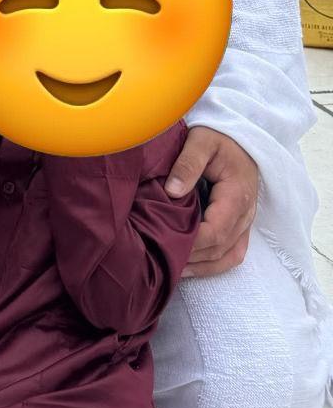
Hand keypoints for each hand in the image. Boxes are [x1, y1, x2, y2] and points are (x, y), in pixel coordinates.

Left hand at [166, 126, 258, 277]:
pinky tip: (192, 266)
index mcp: (237, 195)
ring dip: (202, 266)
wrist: (240, 137)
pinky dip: (214, 265)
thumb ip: (187, 164)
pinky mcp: (241, 224)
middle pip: (220, 248)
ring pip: (228, 256)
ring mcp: (246, 222)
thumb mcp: (201, 141)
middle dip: (192, 258)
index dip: (192, 242)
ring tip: (173, 269)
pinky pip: (233, 253)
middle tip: (161, 259)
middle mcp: (245, 214)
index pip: (216, 231)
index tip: (166, 243)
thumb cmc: (218, 138)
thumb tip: (172, 190)